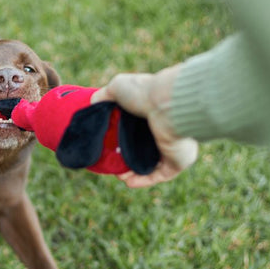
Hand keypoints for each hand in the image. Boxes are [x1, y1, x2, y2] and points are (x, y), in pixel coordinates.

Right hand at [91, 66, 197, 187]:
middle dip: (124, 159)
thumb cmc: (144, 93)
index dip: (119, 139)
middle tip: (110, 162)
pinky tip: (128, 181)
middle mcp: (163, 130)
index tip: (105, 145)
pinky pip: (159, 175)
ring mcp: (171, 147)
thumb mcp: (117, 87)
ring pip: (150, 165)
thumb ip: (104, 96)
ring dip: (132, 172)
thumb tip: (93, 103)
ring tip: (118, 174)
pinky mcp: (176, 161)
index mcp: (152, 114)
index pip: (136, 130)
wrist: (167, 105)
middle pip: (142, 149)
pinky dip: (143, 180)